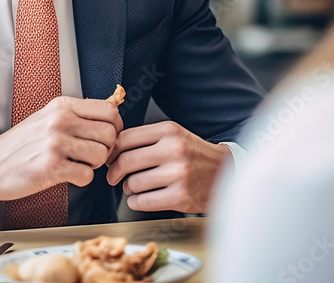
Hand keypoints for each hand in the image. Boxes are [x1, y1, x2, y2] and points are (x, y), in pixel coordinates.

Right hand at [0, 96, 122, 204]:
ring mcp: (56, 143)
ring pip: (101, 155)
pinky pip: (87, 176)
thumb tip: (112, 110)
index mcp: (62, 105)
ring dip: (93, 165)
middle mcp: (60, 120)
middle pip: (110, 133)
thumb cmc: (19, 145)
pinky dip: (81, 180)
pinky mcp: (51, 167)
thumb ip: (76, 114)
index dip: (114, 127)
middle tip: (90, 156)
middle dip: (105, 149)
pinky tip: (66, 175)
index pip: (109, 110)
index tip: (105, 137)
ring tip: (75, 164)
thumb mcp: (46, 117)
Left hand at [106, 121, 230, 213]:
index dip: (111, 151)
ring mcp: (178, 173)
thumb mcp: (173, 135)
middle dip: (113, 172)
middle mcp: (174, 149)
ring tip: (135, 187)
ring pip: (133, 183)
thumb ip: (145, 138)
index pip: (126, 138)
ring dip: (127, 188)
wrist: (225, 172)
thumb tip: (111, 150)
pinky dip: (135, 202)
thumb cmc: (192, 154)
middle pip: (126, 161)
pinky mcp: (181, 196)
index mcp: (169, 130)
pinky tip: (141, 198)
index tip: (108, 159)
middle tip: (112, 177)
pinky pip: (143, 202)